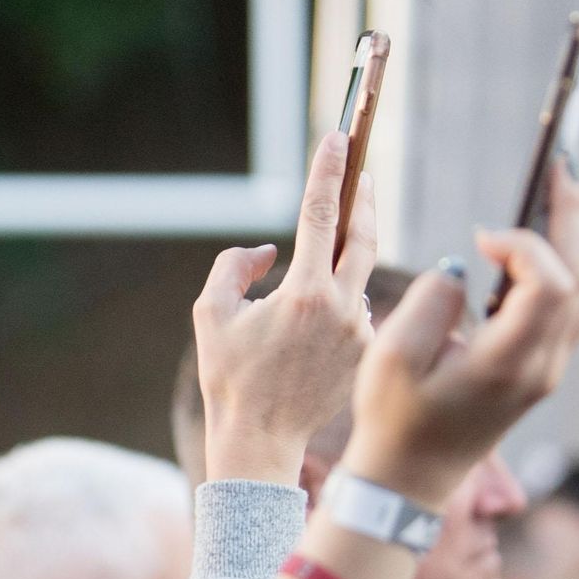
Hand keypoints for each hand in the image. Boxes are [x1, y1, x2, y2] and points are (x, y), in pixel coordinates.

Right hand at [191, 129, 382, 484]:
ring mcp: (360, 329)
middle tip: (363, 170)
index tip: (338, 138)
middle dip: (364, 197)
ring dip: (338, 267)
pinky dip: (337, 305)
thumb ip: (234, 267)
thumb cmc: (228, 378)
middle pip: (362, 235)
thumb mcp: (210, 316)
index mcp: (302, 293)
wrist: (260, 439)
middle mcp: (341, 306)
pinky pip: (356, 311)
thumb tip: (271, 249)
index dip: (328, 171)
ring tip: (310, 282)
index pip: (320, 215)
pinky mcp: (368, 349)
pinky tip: (310, 332)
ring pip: (355, 278)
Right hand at [344, 161, 578, 505]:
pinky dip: (569, 265)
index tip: (482, 237)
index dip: (525, 246)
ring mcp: (546, 370)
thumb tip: (460, 267)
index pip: (549, 284)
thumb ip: (431, 302)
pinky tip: (547, 241)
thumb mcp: (393, 359)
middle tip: (556, 171)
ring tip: (559, 195)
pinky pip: (573, 308)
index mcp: (509, 363)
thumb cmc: (391, 421)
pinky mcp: (538, 370)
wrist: (406, 479)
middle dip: (573, 220)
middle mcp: (541, 365)